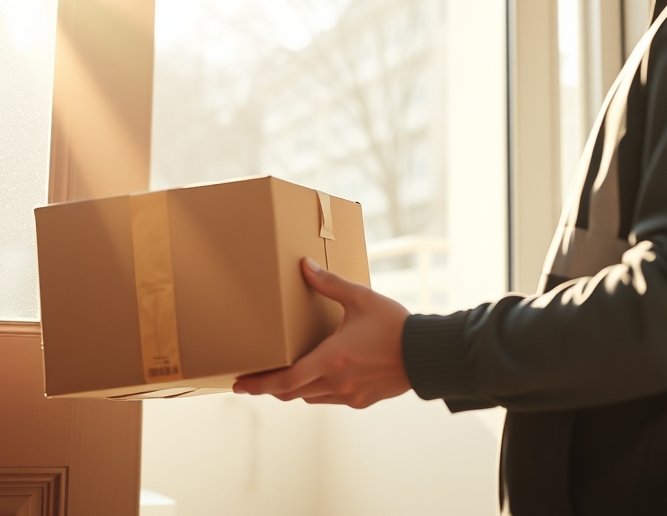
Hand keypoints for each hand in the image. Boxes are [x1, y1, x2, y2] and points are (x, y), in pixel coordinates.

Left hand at [233, 257, 411, 407]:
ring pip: (309, 398)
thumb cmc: (395, 325)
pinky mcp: (362, 401)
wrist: (428, 354)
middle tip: (252, 381)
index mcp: (331, 359)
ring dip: (294, 389)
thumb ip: (329, 283)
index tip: (239, 385)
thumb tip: (304, 266)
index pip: (285, 381)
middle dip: (269, 388)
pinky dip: (317, 390)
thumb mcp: (361, 298)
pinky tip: (320, 376)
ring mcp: (349, 395)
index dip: (258, 385)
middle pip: (291, 393)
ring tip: (284, 374)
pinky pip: (329, 399)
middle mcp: (336, 382)